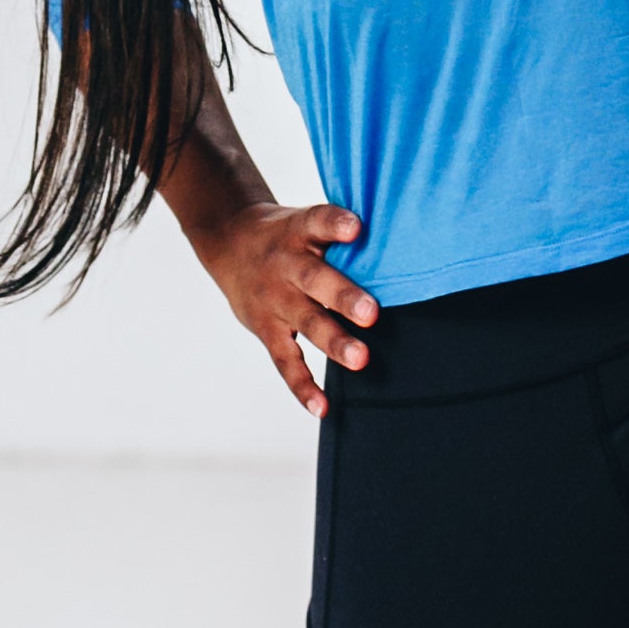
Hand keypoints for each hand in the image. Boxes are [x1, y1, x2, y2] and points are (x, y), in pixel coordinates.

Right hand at [193, 201, 376, 417]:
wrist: (229, 240)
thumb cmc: (288, 234)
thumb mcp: (305, 222)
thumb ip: (337, 237)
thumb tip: (399, 247)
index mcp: (299, 231)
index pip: (317, 221)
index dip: (335, 223)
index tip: (356, 227)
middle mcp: (286, 264)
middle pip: (315, 279)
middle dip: (344, 296)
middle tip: (372, 313)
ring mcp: (275, 298)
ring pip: (306, 321)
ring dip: (333, 341)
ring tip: (360, 359)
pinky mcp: (266, 328)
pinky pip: (285, 360)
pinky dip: (302, 385)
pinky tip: (322, 406)